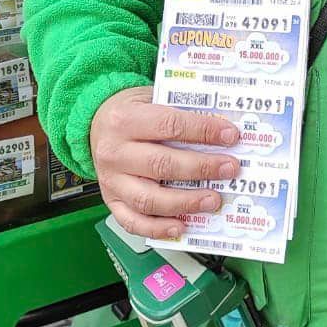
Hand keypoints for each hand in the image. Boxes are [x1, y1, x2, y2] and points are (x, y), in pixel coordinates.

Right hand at [90, 85, 239, 239]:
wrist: (95, 123)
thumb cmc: (131, 111)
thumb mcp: (152, 98)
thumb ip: (181, 111)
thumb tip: (222, 127)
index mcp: (125, 120)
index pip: (169, 125)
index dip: (203, 131)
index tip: (230, 135)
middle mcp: (114, 152)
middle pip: (162, 164)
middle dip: (201, 168)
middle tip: (229, 168)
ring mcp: (111, 180)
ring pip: (149, 199)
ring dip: (185, 202)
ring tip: (213, 199)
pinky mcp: (111, 201)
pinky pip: (133, 221)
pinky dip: (158, 228)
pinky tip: (181, 226)